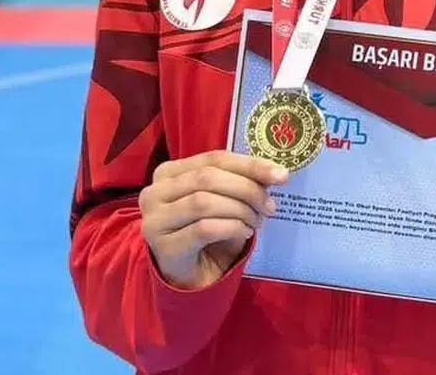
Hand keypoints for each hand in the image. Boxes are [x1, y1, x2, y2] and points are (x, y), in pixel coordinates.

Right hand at [139, 149, 286, 289]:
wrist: (190, 278)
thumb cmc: (207, 234)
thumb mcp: (224, 201)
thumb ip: (242, 182)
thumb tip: (273, 173)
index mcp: (169, 172)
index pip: (213, 159)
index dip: (249, 164)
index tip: (281, 175)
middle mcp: (154, 192)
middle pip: (208, 178)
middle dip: (247, 189)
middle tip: (269, 206)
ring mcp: (155, 220)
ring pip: (204, 202)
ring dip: (239, 210)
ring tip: (255, 222)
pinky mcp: (164, 247)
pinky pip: (204, 229)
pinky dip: (231, 228)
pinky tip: (243, 233)